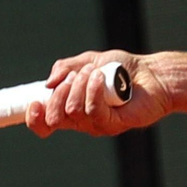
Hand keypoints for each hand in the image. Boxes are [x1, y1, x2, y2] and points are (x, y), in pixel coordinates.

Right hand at [24, 51, 170, 137]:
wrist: (152, 72)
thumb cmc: (123, 68)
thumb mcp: (89, 61)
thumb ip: (66, 68)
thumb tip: (48, 84)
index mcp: (71, 108)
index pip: (45, 124)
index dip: (34, 118)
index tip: (35, 101)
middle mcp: (82, 120)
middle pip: (54, 119)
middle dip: (58, 94)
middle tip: (74, 76)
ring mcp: (98, 124)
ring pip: (73, 112)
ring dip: (79, 86)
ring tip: (95, 72)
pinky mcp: (113, 124)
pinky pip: (93, 111)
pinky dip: (93, 90)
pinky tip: (101, 77)